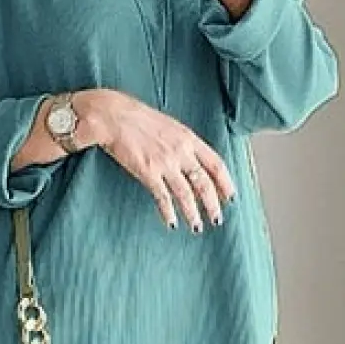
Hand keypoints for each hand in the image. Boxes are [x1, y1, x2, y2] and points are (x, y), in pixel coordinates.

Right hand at [78, 87, 235, 230]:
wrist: (114, 116)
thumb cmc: (137, 118)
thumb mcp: (169, 126)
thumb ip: (182, 143)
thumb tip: (190, 161)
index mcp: (189, 138)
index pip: (216, 164)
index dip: (226, 183)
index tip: (230, 197)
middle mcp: (181, 151)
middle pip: (204, 183)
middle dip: (213, 205)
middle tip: (217, 219)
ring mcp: (166, 163)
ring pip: (186, 194)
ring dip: (193, 214)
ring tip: (197, 227)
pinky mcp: (148, 173)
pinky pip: (163, 198)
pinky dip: (169, 213)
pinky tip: (172, 223)